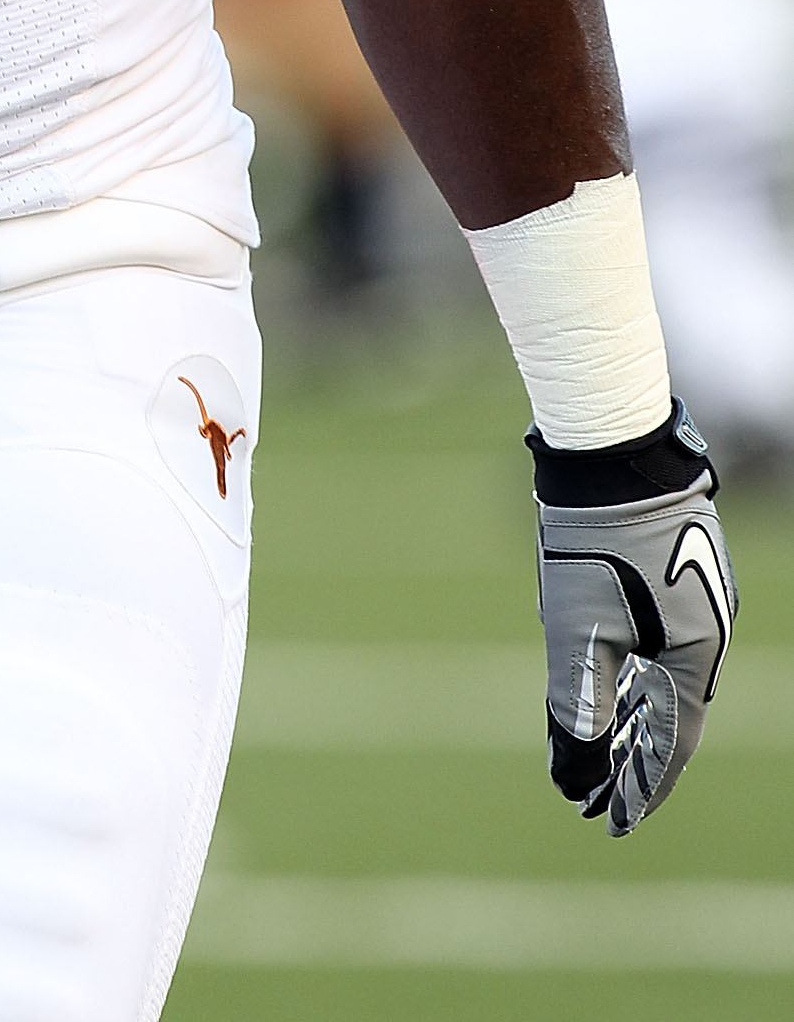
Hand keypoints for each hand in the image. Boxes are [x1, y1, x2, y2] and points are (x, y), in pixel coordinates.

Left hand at [529, 402, 737, 834]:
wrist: (608, 452)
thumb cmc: (594, 541)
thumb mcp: (578, 633)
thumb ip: (576, 708)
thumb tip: (570, 778)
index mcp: (696, 655)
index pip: (670, 743)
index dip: (638, 787)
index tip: (609, 822)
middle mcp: (704, 635)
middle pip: (668, 717)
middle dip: (631, 761)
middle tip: (594, 800)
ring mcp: (691, 606)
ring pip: (661, 682)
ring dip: (628, 721)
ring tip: (595, 757)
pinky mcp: (669, 580)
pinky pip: (655, 650)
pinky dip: (631, 678)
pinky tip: (606, 690)